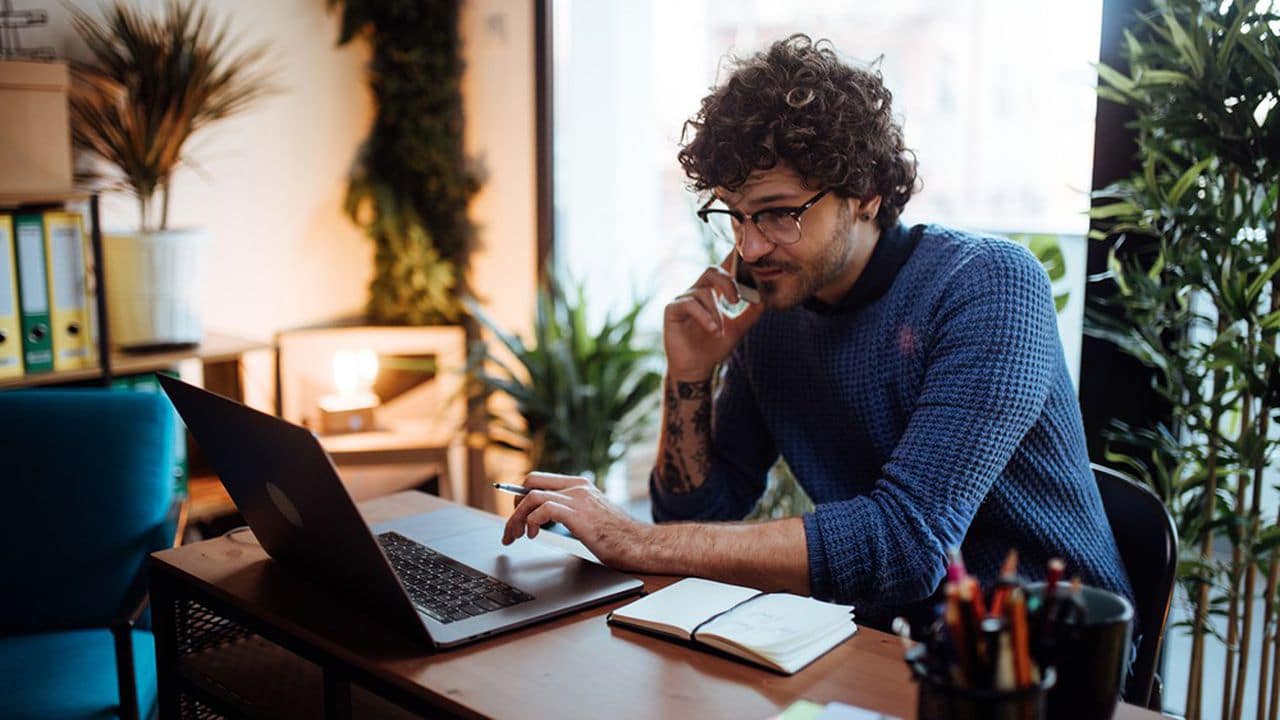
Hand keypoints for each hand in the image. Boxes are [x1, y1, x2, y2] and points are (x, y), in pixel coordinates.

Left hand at [500, 472, 654, 571]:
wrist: (642, 545)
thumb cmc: (620, 538)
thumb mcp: (591, 518)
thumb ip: (571, 513)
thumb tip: (544, 521)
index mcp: (581, 486)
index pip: (540, 479)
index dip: (521, 496)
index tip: (514, 514)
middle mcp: (578, 487)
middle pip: (530, 483)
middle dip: (514, 506)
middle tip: (511, 529)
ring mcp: (578, 499)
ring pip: (532, 496)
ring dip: (516, 517)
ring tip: (515, 536)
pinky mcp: (578, 514)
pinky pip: (542, 509)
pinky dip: (531, 522)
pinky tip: (533, 535)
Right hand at [663, 254, 763, 381]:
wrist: (697, 367)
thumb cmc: (715, 347)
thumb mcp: (738, 328)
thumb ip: (751, 313)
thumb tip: (765, 298)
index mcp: (713, 292)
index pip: (723, 270)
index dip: (732, 259)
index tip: (744, 255)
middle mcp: (697, 292)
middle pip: (711, 271)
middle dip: (727, 282)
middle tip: (737, 301)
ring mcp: (683, 299)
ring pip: (704, 293)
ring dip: (716, 313)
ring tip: (720, 332)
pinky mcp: (672, 309)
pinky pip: (689, 304)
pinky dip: (705, 317)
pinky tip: (713, 330)